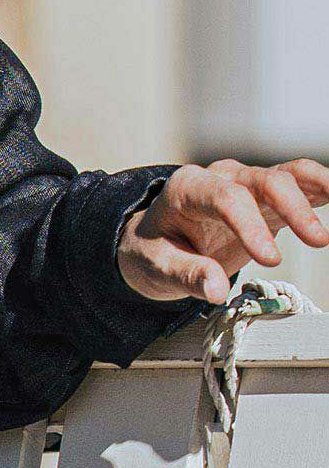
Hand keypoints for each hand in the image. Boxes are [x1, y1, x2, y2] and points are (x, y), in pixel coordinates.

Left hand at [117, 157, 328, 306]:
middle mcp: (221, 177)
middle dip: (295, 208)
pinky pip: (301, 185)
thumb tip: (217, 291)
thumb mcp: (156, 267)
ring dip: (320, 189)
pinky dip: (324, 189)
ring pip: (290, 176)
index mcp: (188, 188)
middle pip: (265, 181)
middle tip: (318, 242)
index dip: (251, 226)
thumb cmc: (154, 250)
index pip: (225, 198)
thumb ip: (186, 275)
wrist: (155, 240)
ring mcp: (247, 184)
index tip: (271, 260)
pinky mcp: (268, 198)